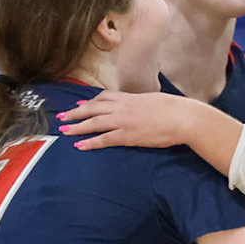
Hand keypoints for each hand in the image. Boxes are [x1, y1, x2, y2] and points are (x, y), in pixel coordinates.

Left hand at [56, 90, 206, 150]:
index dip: (89, 101)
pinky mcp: (127, 135)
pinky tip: (79, 145)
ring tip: (63, 130)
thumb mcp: (155, 101)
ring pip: (93, 122)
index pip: (104, 97)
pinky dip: (90, 142)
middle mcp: (123, 107)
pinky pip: (104, 138)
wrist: (183, 117)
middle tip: (61, 116)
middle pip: (92, 108)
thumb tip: (141, 107)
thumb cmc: (175, 110)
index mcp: (130, 98)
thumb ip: (142, 103)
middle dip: (75, 112)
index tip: (79, 104)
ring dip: (76, 126)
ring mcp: (123, 120)